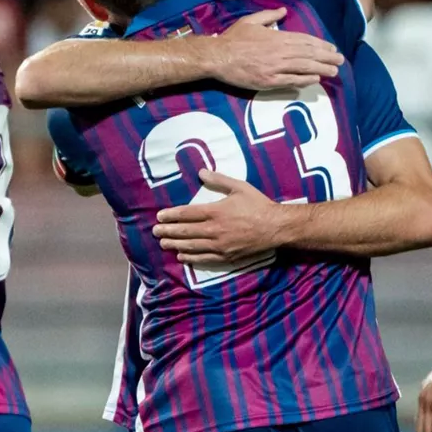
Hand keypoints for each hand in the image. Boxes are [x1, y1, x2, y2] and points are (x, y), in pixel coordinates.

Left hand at [153, 170, 281, 263]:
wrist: (276, 227)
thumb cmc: (258, 205)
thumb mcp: (240, 187)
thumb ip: (219, 180)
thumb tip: (201, 172)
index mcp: (216, 211)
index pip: (187, 214)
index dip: (171, 216)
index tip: (160, 217)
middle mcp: (215, 230)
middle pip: (186, 232)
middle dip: (168, 232)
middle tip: (155, 232)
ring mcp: (220, 246)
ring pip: (192, 246)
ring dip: (175, 245)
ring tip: (163, 244)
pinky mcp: (227, 256)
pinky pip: (204, 259)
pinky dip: (191, 258)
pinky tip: (182, 256)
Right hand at [206, 8, 343, 90]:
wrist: (218, 56)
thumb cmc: (233, 38)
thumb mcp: (251, 21)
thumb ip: (269, 16)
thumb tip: (283, 11)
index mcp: (277, 36)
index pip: (304, 40)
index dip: (320, 44)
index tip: (332, 48)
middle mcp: (279, 51)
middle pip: (308, 54)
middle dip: (327, 57)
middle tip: (341, 60)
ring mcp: (275, 67)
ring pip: (304, 67)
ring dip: (321, 69)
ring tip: (334, 71)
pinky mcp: (269, 80)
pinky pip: (291, 80)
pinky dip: (305, 79)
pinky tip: (315, 79)